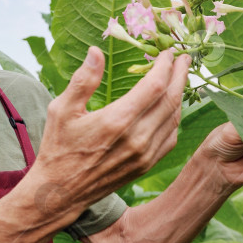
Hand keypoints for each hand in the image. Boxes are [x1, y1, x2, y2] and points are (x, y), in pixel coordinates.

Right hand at [29, 46, 189, 221]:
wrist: (61, 191)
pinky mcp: (146, 166)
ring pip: (174, 119)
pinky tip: (171, 107)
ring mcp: (144, 154)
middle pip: (171, 100)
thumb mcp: (61, 109)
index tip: (167, 52)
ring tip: (180, 78)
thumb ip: (83, 80)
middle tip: (184, 58)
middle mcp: (136, 138)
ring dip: (180, 95)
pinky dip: (175, 118)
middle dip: (180, 75)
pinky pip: (170, 138)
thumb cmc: (58, 148)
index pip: (154, 86)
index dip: (165, 66)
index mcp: (117, 120)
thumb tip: (96, 51)